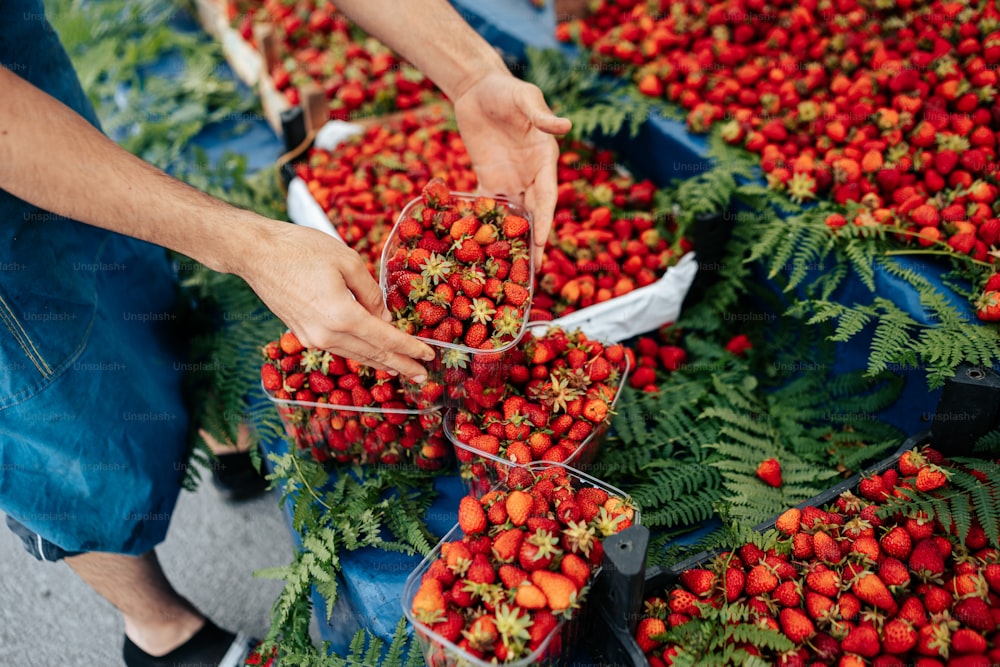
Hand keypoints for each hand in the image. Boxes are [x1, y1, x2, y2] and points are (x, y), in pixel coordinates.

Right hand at [241, 223, 435, 380]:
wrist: (255, 253)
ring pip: (355, 355)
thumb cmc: (301, 249)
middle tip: (422, 375)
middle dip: (400, 365)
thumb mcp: (347, 261)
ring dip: (381, 363)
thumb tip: (384, 317)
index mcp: (342, 316)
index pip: (385, 339)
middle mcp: (327, 334)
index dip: (409, 348)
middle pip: (372, 355)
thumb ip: (370, 293)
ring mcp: (312, 338)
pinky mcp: (302, 334)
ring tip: (402, 370)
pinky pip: (339, 348)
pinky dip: (359, 353)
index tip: (429, 356)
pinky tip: (371, 355)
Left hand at [452, 73, 571, 264]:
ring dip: (512, 239)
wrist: (477, 87)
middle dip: (533, 241)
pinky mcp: (488, 179)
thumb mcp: (525, 97)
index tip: (543, 241)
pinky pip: (487, 205)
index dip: (546, 219)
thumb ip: (541, 115)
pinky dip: (484, 224)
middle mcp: (530, 174)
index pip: (547, 195)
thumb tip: (565, 126)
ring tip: (509, 268)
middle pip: (534, 213)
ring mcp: (510, 179)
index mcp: (545, 159)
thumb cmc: (506, 90)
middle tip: (531, 270)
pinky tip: (478, 245)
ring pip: (513, 215)